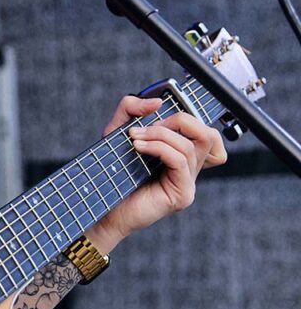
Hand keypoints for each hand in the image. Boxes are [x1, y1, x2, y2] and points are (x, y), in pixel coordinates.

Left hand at [89, 94, 226, 250]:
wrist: (99, 206)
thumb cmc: (109, 173)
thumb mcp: (116, 132)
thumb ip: (131, 109)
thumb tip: (158, 102)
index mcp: (179, 155)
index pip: (203, 131)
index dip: (183, 117)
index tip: (151, 118)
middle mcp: (188, 169)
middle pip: (209, 135)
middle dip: (179, 120)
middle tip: (147, 126)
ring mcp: (188, 183)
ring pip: (192, 145)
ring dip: (161, 134)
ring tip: (135, 138)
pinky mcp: (182, 194)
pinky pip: (181, 161)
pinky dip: (160, 148)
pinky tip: (138, 148)